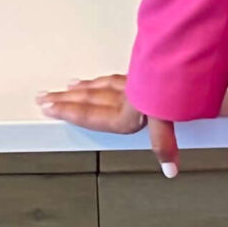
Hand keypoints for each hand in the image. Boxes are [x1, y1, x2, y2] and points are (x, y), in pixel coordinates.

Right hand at [35, 72, 181, 177]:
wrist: (182, 57)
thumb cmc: (172, 89)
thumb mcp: (166, 121)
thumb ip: (163, 145)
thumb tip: (169, 169)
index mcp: (124, 112)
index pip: (88, 114)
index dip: (67, 112)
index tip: (49, 109)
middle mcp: (124, 96)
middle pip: (88, 97)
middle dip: (65, 99)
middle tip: (46, 97)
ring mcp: (132, 81)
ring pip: (101, 84)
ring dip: (84, 86)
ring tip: (71, 85)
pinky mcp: (143, 67)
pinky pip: (117, 75)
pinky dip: (106, 77)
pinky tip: (107, 77)